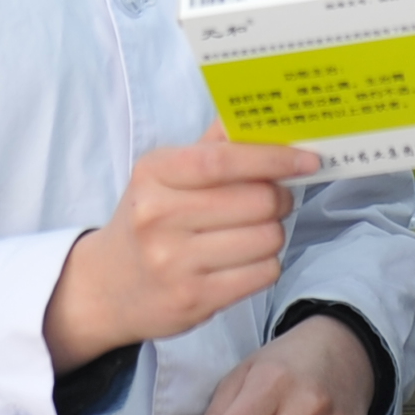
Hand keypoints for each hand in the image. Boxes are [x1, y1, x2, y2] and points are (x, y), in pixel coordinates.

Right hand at [44, 126, 313, 372]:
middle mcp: (159, 216)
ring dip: (273, 233)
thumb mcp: (165, 175)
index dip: (273, 157)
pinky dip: (267, 263)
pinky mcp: (194, 299)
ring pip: (266, 238)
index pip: (223, 160)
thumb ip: (213, 145)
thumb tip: (265, 116)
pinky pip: (263, 273)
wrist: (107, 286)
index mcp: (154, 173)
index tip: (307, 159)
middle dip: (279, 198)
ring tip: (254, 231)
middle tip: (275, 199)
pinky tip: (246, 260)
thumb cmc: (150, 220)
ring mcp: (175, 262)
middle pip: (257, 200)